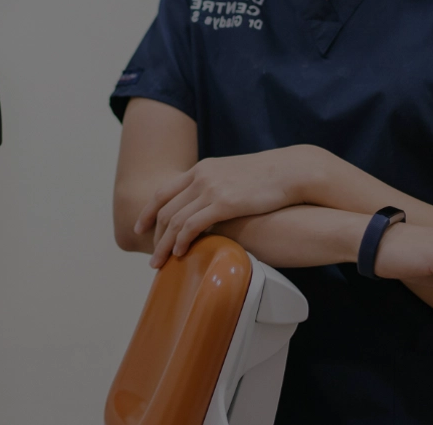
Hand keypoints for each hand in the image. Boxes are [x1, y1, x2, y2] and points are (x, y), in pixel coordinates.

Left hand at [135, 146, 324, 267]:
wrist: (291, 170)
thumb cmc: (268, 177)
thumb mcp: (234, 175)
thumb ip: (217, 186)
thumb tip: (210, 206)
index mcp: (202, 169)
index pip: (163, 191)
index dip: (148, 211)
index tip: (140, 227)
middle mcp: (201, 176)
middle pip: (166, 208)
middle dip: (154, 234)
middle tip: (152, 256)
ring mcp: (211, 188)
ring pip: (175, 219)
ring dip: (164, 243)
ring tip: (160, 262)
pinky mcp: (224, 202)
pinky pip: (192, 225)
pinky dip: (182, 240)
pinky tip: (180, 253)